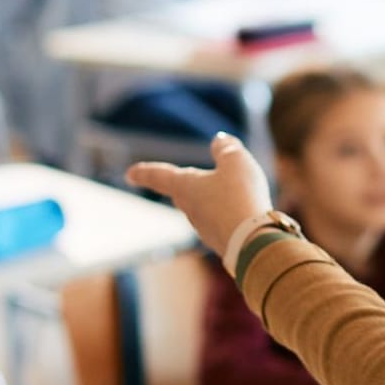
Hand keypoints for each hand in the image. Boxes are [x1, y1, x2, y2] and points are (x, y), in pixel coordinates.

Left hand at [126, 133, 274, 255]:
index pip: (160, 176)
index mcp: (185, 187)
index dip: (145, 172)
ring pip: (204, 210)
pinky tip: (244, 215)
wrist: (254, 242)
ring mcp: (206, 230)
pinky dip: (229, 216)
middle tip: (177, 181)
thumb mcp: (235, 161)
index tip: (130, 173)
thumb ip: (226, 148)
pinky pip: (223, 224)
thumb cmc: (240, 196)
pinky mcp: (223, 243)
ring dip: (213, 201)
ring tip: (230, 192)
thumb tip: (220, 140)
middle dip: (183, 186)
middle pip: (182, 194)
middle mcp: (190, 210)